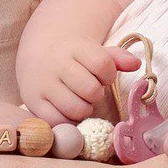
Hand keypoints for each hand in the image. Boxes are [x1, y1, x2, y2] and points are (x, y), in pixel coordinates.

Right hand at [18, 35, 139, 125]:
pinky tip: (67, 110)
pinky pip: (57, 120)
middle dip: (96, 94)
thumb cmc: (73, 58)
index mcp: (74, 47)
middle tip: (90, 91)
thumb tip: (135, 64)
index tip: (103, 76)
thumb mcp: (92, 52)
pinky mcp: (32, 101)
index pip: (102, 64)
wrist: (37, 56)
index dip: (108, 75)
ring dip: (84, 109)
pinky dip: (67, 120)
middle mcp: (56, 63)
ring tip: (79, 101)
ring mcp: (43, 83)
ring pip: (76, 108)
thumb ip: (116, 58)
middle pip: (91, 89)